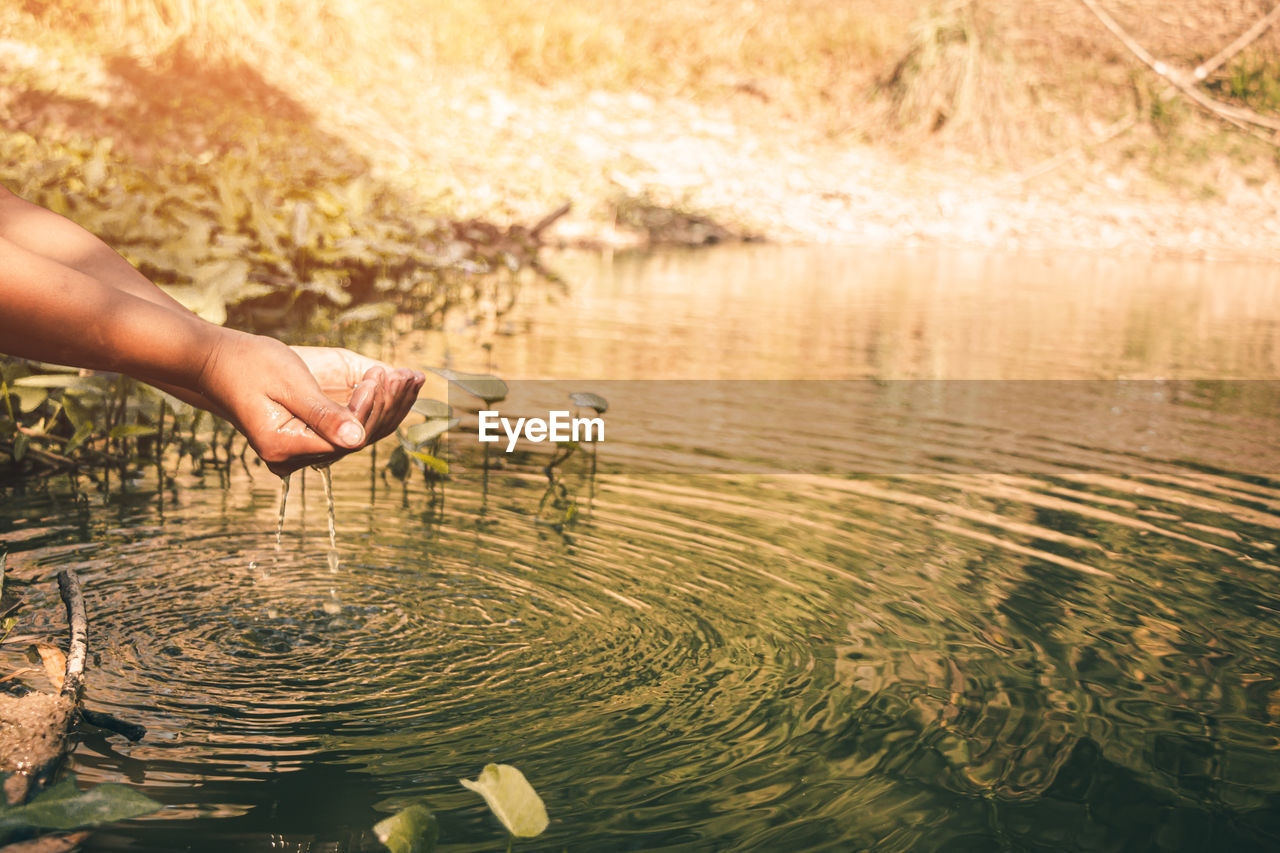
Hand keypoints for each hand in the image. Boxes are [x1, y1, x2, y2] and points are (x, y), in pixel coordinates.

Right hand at [195, 332, 423, 475]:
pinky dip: (375, 405)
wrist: (217, 362)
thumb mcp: (289, 385)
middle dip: (386, 405)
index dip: (369, 408)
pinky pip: (350, 426)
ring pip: (358, 434)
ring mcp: (301, 450)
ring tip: (412, 377)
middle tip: (407, 375)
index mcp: (284, 447)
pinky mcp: (308, 437)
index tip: (379, 375)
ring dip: (388, 405)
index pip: (345, 437)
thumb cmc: (249, 365)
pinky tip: (396, 383)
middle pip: (356, 439)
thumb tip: (359, 440)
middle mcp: (294, 457)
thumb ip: (323, 414)